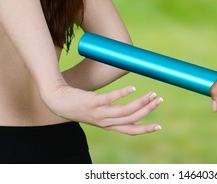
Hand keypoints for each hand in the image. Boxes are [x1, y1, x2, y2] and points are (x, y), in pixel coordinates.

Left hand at [44, 85, 162, 134]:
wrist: (57, 102)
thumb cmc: (80, 105)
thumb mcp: (98, 112)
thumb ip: (112, 110)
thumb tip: (129, 98)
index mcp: (108, 126)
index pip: (131, 130)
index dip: (145, 129)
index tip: (159, 126)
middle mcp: (105, 122)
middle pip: (132, 119)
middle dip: (148, 110)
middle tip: (159, 99)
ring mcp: (99, 113)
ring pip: (125, 111)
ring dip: (141, 103)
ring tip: (152, 93)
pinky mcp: (93, 102)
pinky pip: (111, 98)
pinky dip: (124, 93)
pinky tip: (133, 87)